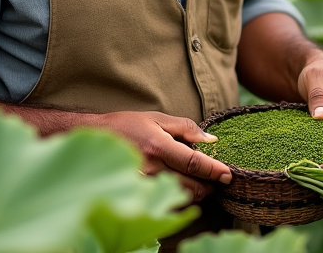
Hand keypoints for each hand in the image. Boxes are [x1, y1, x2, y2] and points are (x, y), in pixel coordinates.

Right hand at [98, 110, 231, 203]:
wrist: (94, 140)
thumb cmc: (126, 126)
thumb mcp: (157, 118)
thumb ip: (186, 127)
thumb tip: (211, 139)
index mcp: (158, 147)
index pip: (194, 163)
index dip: (214, 170)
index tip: (228, 175)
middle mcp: (151, 169)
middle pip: (190, 186)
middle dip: (208, 185)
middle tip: (216, 179)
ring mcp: (143, 185)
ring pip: (180, 197)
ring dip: (196, 193)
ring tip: (201, 182)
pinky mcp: (137, 195)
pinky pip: (165, 204)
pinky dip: (178, 199)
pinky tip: (181, 188)